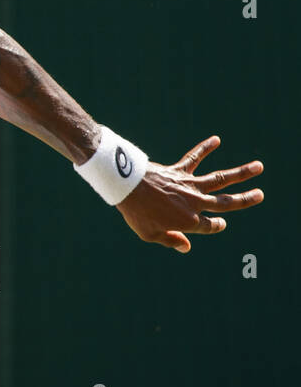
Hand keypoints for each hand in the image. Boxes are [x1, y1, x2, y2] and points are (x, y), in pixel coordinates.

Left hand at [117, 136, 262, 252]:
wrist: (126, 187)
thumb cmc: (136, 213)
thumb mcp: (150, 234)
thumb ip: (171, 240)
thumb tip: (187, 247)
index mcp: (189, 221)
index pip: (211, 226)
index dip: (216, 226)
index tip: (220, 224)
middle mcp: (194, 202)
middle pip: (226, 202)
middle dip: (245, 199)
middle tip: (260, 194)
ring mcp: (188, 185)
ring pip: (220, 179)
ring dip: (241, 172)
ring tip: (258, 166)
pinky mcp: (179, 171)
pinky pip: (194, 158)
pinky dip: (204, 148)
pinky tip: (216, 139)